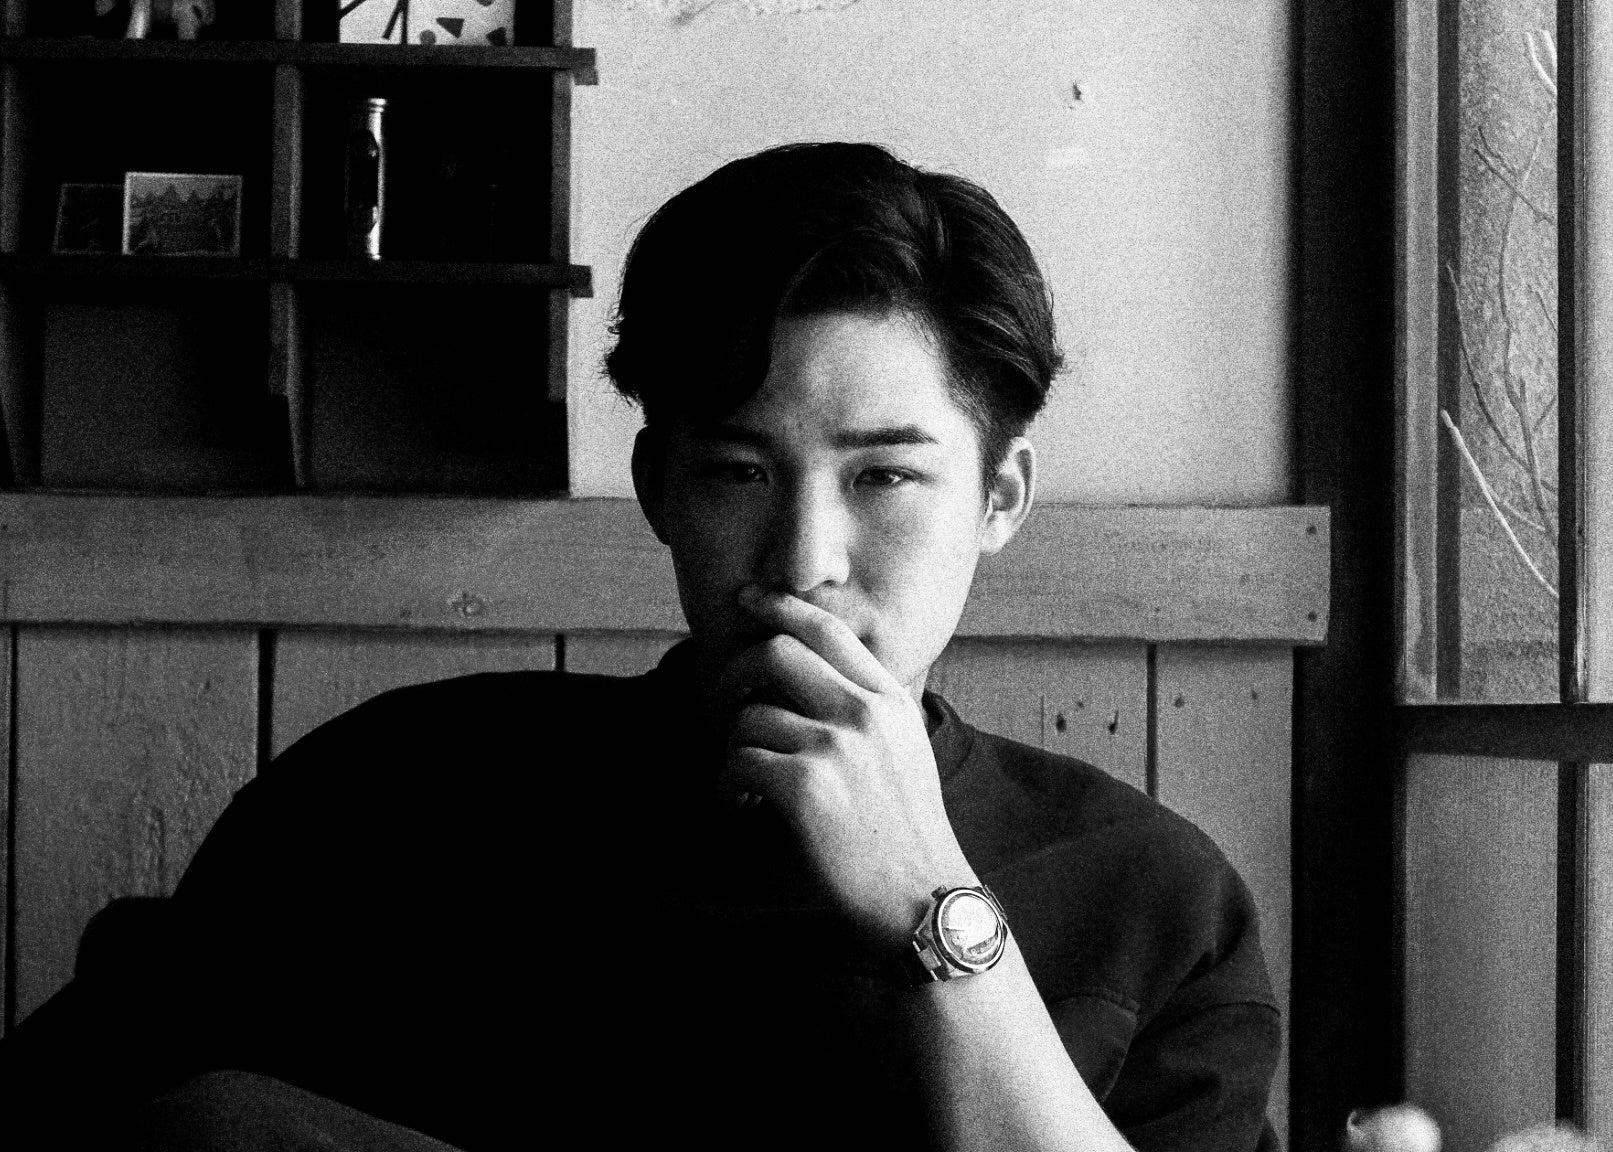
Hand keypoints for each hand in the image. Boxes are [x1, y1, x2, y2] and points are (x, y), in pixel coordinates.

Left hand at [716, 585, 977, 943]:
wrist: (922, 899)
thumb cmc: (906, 834)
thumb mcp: (905, 751)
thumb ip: (866, 711)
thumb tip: (809, 682)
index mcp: (889, 700)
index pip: (827, 629)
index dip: (780, 606)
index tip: (747, 600)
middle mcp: (864, 713)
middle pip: (777, 653)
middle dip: (736, 672)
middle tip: (722, 700)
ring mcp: (835, 747)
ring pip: (750, 716)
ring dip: (733, 748)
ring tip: (744, 782)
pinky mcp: (804, 787)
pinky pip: (739, 761)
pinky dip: (727, 784)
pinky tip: (740, 804)